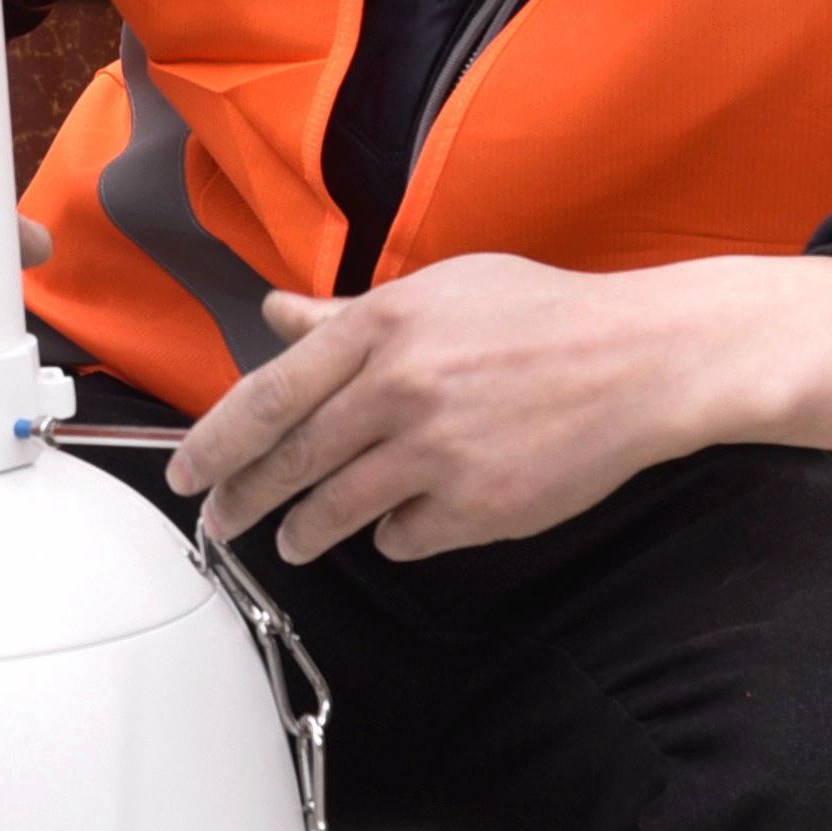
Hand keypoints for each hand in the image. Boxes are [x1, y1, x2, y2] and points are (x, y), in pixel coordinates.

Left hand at [167, 253, 831, 562]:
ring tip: (298, 537)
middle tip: (223, 520)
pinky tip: (404, 522)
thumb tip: (275, 315)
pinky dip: (396, 536)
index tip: (187, 475)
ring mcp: (436, 453)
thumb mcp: (439, 291)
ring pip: (336, 512)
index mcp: (381, 326)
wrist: (644, 361)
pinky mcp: (476, 507)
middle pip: (290, 463)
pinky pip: (404, 539)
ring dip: (308, 531)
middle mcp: (398, 389)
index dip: (215, 444)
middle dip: (245, 500)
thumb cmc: (542, 318)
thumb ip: (346, 316)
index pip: (267, 398)